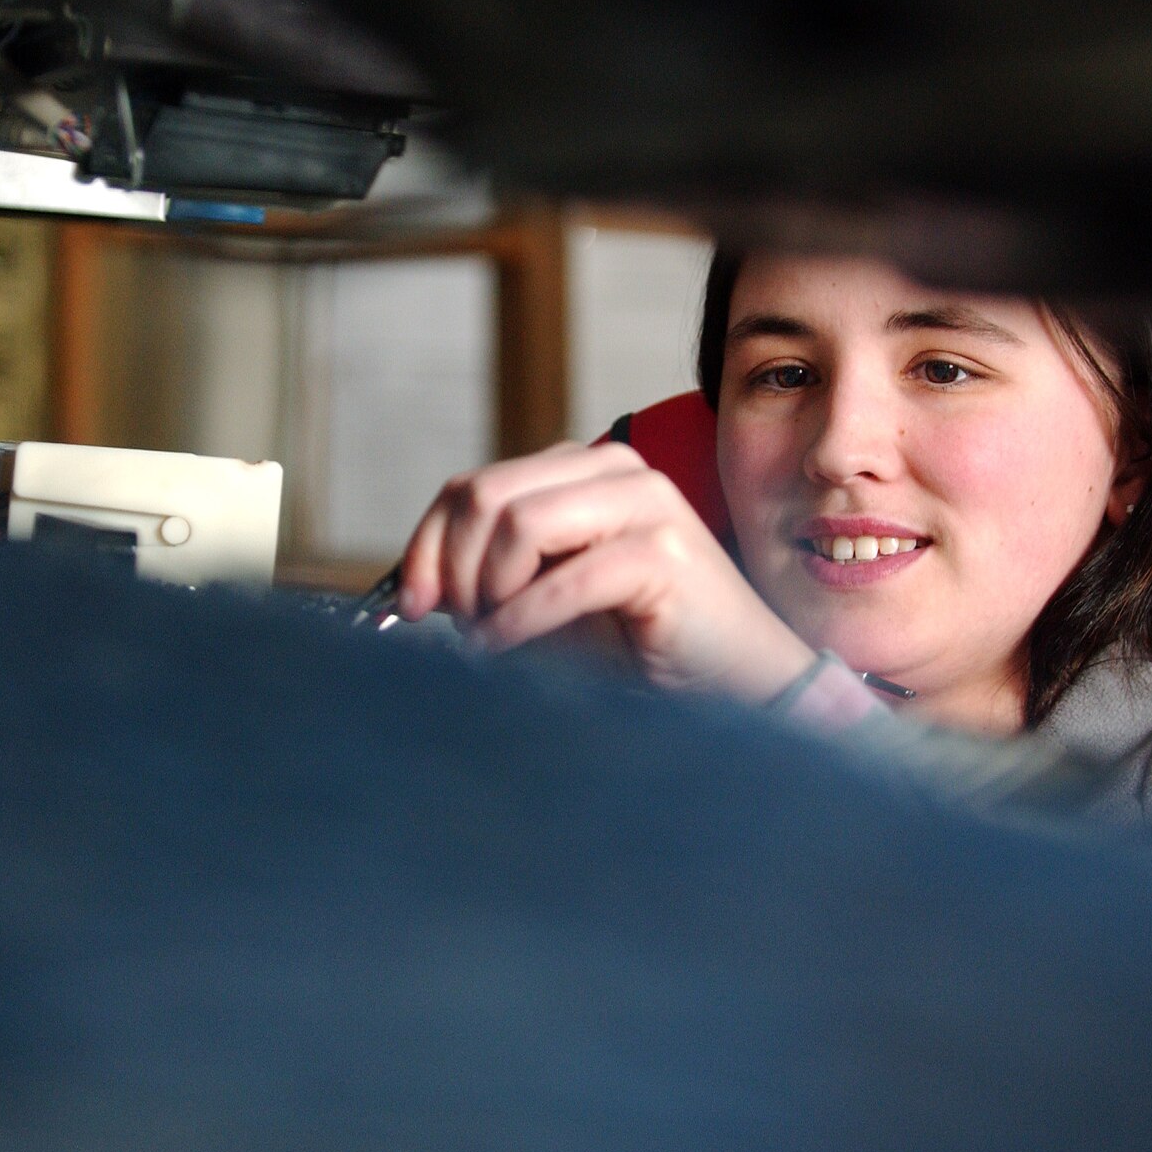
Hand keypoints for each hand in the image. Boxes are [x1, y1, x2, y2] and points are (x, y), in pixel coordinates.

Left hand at [395, 441, 816, 702]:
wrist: (741, 681)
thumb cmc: (643, 645)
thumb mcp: (548, 600)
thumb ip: (491, 576)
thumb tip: (416, 582)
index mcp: (584, 470)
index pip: (474, 485)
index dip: (428, 542)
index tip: (410, 602)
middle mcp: (615, 470)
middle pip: (486, 495)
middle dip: (452, 567)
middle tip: (453, 625)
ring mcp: (644, 504)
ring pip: (518, 524)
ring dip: (486, 591)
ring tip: (487, 637)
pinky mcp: (662, 553)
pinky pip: (560, 580)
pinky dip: (518, 621)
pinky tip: (504, 649)